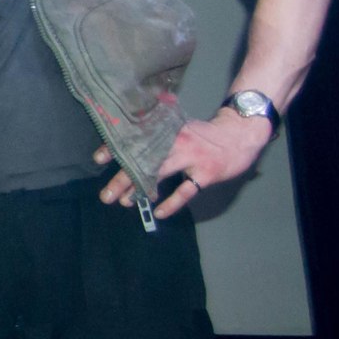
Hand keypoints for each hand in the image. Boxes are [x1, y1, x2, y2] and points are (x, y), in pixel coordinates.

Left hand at [97, 108, 271, 219]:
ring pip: (160, 174)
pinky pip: (186, 190)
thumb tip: (130, 132)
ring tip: (124, 202)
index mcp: (168, 130)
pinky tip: (158, 212)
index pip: (137, 139)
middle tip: (106, 194)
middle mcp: (177, 142)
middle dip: (123, 178)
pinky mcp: (206, 172)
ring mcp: (192, 158)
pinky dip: (172, 203)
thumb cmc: (205, 133)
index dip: (117, 148)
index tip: (98, 159)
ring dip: (140, 190)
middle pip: (144, 160)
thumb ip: (158, 130)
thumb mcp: (180, 125)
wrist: (240, 134)